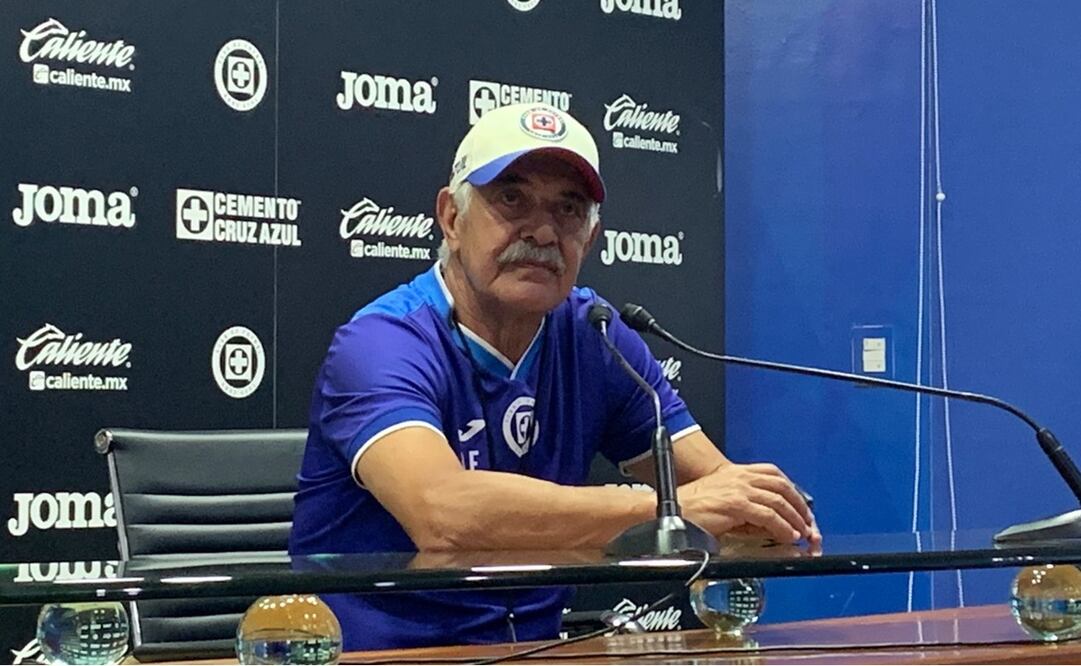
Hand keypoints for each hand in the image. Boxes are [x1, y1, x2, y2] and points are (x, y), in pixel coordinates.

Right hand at [678, 463, 819, 544]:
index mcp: (736, 472)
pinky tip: (788, 535)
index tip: (800, 505)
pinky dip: (782, 527)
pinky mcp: (736, 504)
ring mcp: (739, 489)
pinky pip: (768, 516)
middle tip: (808, 521)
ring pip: (778, 501)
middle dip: (799, 504)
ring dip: (795, 518)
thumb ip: (745, 506)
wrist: (672, 509)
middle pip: (781, 485)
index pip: (773, 474)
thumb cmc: (692, 507)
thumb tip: (768, 523)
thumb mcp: (722, 499)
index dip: (791, 489)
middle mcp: (740, 477)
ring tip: (802, 532)